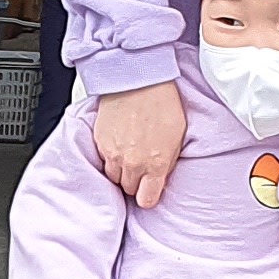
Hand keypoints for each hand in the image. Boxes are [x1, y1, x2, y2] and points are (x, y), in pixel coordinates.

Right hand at [90, 79, 184, 208]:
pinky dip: (110, 156)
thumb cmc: (162, 102)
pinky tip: (119, 142)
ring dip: (121, 170)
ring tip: (129, 155)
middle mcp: (133, 164)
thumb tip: (161, 176)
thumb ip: (168, 161)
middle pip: (128, 190)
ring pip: (113, 177)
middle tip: (141, 167)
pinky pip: (103, 159)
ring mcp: (113, 154)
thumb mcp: (178, 135)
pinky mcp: (100, 141)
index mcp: (156, 165)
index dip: (148, 196)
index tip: (149, 190)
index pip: (147, 200)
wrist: (139, 79)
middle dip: (135, 182)